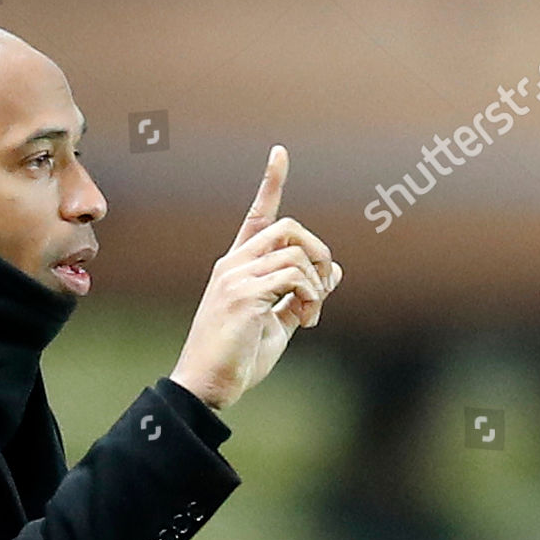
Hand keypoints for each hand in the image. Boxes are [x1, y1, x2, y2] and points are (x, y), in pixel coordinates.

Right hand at [169, 145, 342, 410]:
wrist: (206, 387)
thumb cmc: (237, 359)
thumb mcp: (278, 324)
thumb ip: (301, 296)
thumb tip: (333, 271)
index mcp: (237, 268)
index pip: (257, 216)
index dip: (271, 183)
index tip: (280, 153)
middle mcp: (233, 265)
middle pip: (289, 228)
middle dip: (318, 251)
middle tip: (322, 289)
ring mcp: (236, 277)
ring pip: (296, 253)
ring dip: (317, 285)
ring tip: (311, 316)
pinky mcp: (243, 295)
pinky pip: (294, 278)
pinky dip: (311, 297)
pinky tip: (307, 321)